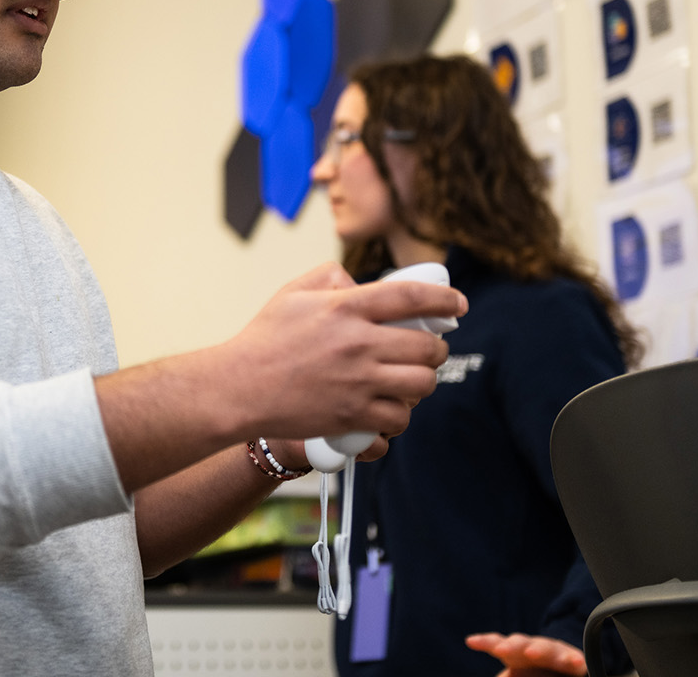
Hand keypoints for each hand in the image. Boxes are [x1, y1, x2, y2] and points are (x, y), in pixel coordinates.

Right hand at [226, 262, 461, 442]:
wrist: (238, 388)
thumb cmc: (264, 339)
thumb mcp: (293, 293)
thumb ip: (332, 278)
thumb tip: (363, 283)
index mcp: (345, 308)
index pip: (412, 297)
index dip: (445, 298)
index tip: (458, 304)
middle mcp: (358, 344)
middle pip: (428, 346)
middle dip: (436, 348)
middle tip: (429, 350)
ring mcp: (357, 383)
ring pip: (422, 384)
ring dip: (423, 382)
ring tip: (411, 379)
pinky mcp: (352, 416)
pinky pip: (398, 419)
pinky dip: (400, 416)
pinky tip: (391, 408)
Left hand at [465, 632, 586, 676]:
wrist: (564, 672)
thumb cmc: (533, 674)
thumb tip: (498, 676)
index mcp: (515, 653)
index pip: (499, 644)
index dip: (486, 641)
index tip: (470, 641)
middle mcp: (534, 649)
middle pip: (521, 642)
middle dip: (511, 644)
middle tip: (502, 649)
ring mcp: (556, 653)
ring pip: (548, 648)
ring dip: (539, 650)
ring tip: (531, 653)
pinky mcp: (576, 662)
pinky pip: (575, 661)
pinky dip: (573, 660)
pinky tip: (574, 663)